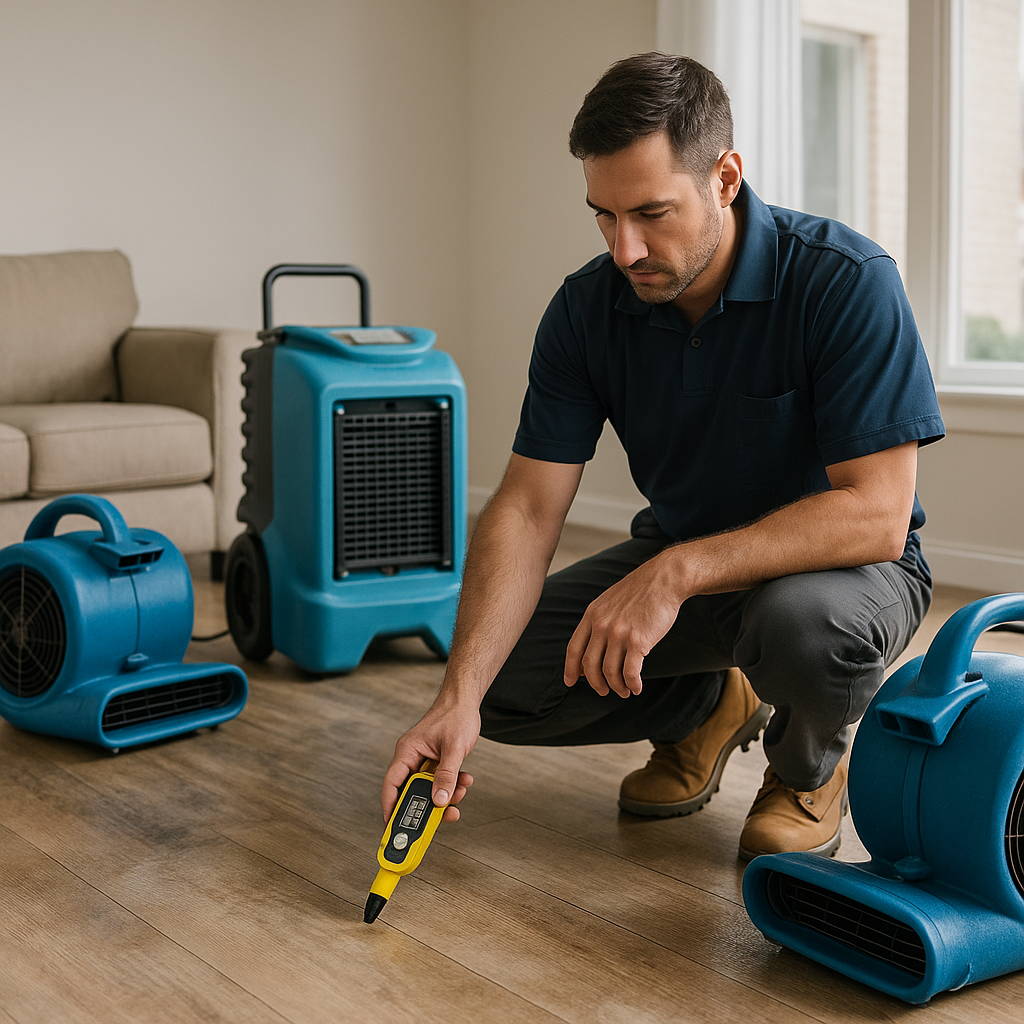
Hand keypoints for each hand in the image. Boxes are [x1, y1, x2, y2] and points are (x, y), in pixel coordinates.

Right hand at [381, 695, 478, 824]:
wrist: (466, 700)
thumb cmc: (456, 715)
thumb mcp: (454, 748)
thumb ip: (447, 776)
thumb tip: (440, 800)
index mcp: (407, 751)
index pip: (392, 784)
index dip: (391, 807)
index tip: (394, 827)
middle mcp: (412, 757)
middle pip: (412, 791)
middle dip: (428, 804)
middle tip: (441, 816)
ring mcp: (423, 760)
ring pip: (429, 788)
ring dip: (445, 794)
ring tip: (461, 790)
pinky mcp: (435, 761)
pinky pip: (439, 781)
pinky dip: (451, 785)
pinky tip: (464, 780)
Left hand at [563, 551, 683, 697]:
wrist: (664, 580)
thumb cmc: (640, 592)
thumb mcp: (609, 601)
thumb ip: (599, 621)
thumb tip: (593, 647)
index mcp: (592, 615)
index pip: (574, 648)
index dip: (570, 668)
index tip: (570, 681)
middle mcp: (601, 625)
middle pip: (589, 665)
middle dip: (595, 683)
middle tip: (603, 691)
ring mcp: (619, 633)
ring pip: (610, 672)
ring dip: (616, 687)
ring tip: (624, 691)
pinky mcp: (638, 641)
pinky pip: (630, 672)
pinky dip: (632, 684)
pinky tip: (636, 688)